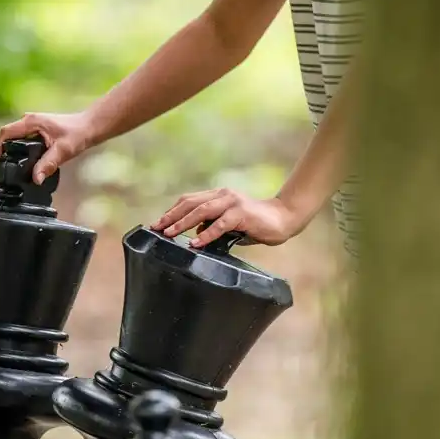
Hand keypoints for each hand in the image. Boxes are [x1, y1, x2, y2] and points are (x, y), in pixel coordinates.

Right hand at [0, 111, 98, 184]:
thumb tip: (36, 179)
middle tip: (2, 167)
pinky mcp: (36, 129)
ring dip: (9, 149)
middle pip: (7, 135)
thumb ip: (48, 165)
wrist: (89, 127)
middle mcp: (29, 120)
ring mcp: (32, 124)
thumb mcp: (62, 152)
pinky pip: (21, 138)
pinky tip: (21, 160)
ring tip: (9, 165)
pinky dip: (18, 148)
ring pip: (14, 137)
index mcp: (31, 122)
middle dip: (2, 149)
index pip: (6, 132)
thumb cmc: (77, 135)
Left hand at [151, 189, 307, 248]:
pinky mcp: (242, 214)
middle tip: (157, 228)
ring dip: (183, 223)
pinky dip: (206, 234)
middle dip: (171, 216)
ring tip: (169, 234)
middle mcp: (223, 195)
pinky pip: (220, 224)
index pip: (189, 201)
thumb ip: (211, 226)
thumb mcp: (228, 225)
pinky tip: (196, 243)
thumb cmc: (254, 224)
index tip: (158, 224)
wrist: (282, 219)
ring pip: (202, 211)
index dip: (172, 211)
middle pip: (190, 203)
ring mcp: (232, 203)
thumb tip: (195, 234)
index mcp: (217, 196)